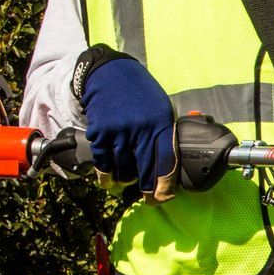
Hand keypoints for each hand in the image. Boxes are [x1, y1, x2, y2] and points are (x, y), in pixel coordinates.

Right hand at [78, 48, 176, 194]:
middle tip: (150, 200)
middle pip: (144, 170)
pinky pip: (103, 162)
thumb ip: (167, 133)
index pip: (166, 161)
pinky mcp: (99, 132)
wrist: (110, 74)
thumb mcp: (163, 108)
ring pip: (122, 169)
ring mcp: (118, 131)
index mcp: (161, 123)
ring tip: (127, 182)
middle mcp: (140, 129)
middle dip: (147, 190)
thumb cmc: (141, 94)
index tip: (165, 197)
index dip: (166, 184)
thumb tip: (174, 163)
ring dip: (124, 180)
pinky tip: (108, 178)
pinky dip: (105, 174)